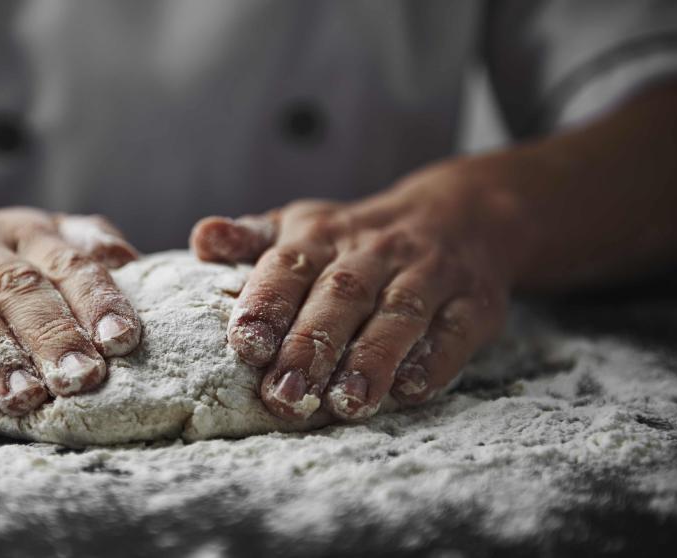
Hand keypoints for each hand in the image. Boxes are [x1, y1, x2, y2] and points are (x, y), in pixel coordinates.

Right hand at [0, 198, 141, 415]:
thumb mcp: (22, 233)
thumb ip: (76, 244)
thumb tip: (131, 262)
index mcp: (20, 231)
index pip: (65, 261)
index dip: (96, 299)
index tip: (122, 340)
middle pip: (17, 287)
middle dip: (53, 335)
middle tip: (82, 378)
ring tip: (24, 395)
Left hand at [190, 164, 510, 420]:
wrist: (460, 214)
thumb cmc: (355, 238)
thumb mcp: (302, 226)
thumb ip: (251, 239)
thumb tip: (203, 238)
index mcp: (320, 235)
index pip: (288, 265)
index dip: (267, 304)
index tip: (245, 345)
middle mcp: (373, 251)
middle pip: (340, 296)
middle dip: (311, 347)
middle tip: (284, 396)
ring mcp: (428, 273)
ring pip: (399, 314)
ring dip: (372, 360)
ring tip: (346, 404)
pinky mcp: (474, 302)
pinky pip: (456, 330)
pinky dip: (434, 361)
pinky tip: (409, 391)